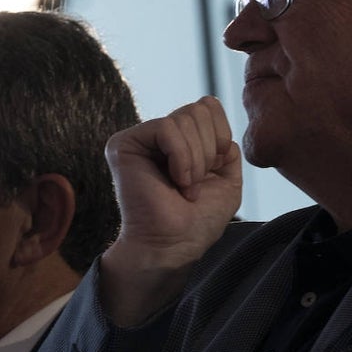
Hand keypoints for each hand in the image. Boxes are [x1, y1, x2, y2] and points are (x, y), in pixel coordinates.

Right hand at [100, 96, 241, 325]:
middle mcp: (159, 136)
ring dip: (196, 159)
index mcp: (181, 141)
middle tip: (196, 183)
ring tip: (184, 186)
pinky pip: (166, 128)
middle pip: (199, 108)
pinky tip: (176, 180)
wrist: (174, 246)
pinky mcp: (124, 144)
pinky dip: (182, 157)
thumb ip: (225, 144)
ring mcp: (141, 138)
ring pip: (185, 118)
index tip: (214, 171)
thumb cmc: (197, 221)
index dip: (220, 136)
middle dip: (209, 149)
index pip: (208, 106)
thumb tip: (210, 112)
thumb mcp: (227, 178)